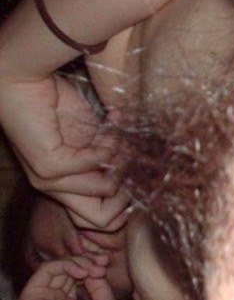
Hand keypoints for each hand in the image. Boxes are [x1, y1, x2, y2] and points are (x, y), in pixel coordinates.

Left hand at [0, 74, 129, 229]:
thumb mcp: (92, 139)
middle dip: (128, 195)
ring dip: (123, 160)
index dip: (124, 206)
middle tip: (134, 163)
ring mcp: (48, 180)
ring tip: (124, 137)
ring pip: (107, 190)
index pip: (101, 221)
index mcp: (63, 187)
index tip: (135, 176)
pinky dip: (110, 143)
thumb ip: (110, 160)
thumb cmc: (56, 103)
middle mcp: (53, 189)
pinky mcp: (49, 166)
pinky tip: (111, 122)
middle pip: (104, 221)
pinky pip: (97, 164)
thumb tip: (145, 172)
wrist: (22, 78)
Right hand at [18, 255, 121, 299]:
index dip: (89, 266)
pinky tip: (82, 271)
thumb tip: (93, 268)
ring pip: (55, 267)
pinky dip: (66, 265)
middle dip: (85, 262)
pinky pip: (45, 269)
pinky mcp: (30, 298)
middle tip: (103, 263)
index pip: (72, 277)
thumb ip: (96, 284)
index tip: (106, 264)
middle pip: (63, 270)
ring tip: (95, 269)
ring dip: (78, 262)